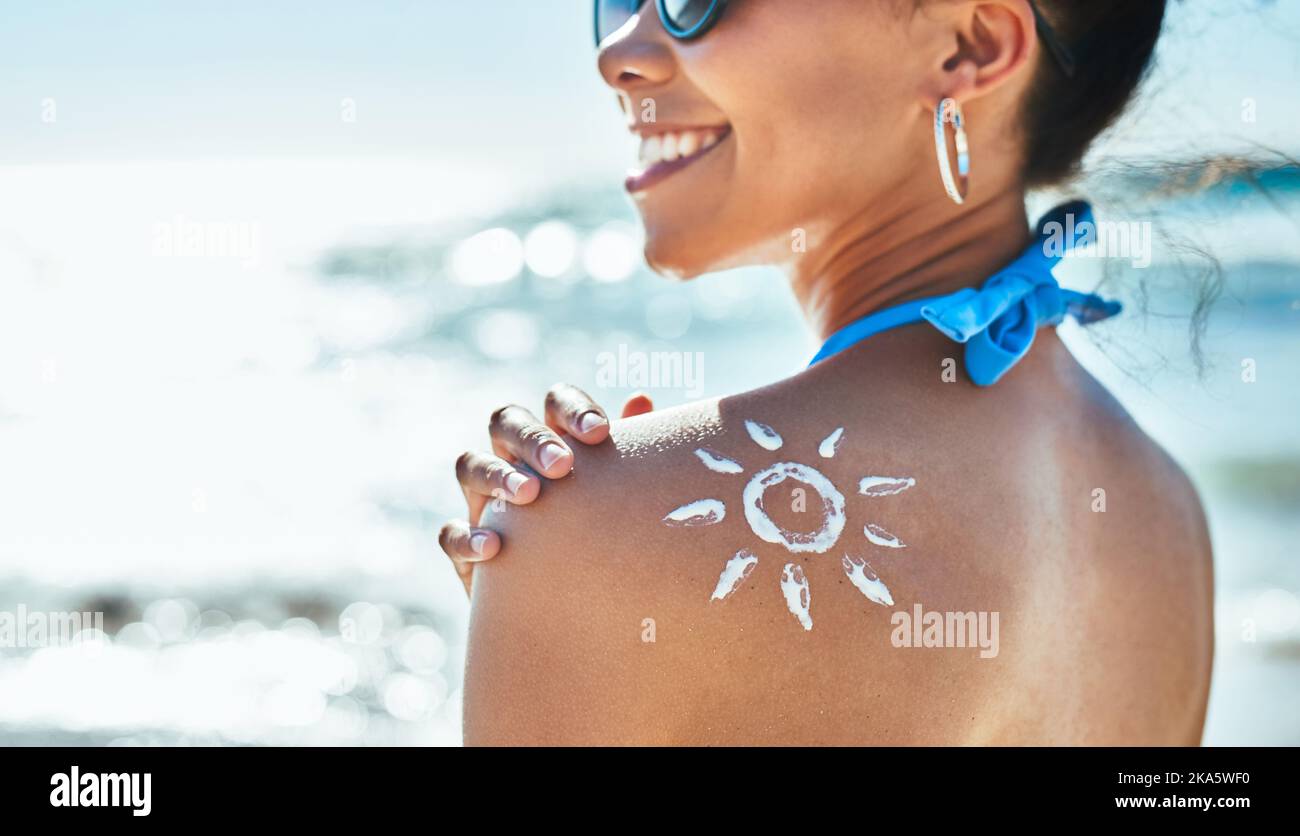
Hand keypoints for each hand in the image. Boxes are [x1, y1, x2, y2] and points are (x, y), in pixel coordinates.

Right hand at [438, 384, 653, 594]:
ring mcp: (483, 501)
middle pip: (506, 421)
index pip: (554, 403)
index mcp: (554, 440)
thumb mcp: (619, 497)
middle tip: (563, 465)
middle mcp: (512, 460)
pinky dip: (467, 537)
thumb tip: (641, 398)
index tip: (600, 433)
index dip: (572, 409)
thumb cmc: (604, 538)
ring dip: (497, 474)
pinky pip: (450, 533)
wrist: (575, 610)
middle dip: (532, 438)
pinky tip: (494, 548)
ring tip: (530, 495)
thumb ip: (631, 452)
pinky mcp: (465, 548)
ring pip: (469, 465)